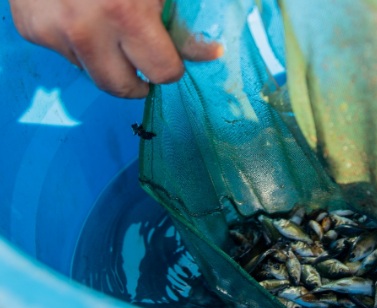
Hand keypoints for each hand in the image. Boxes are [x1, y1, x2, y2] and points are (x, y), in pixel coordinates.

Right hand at [9, 0, 222, 97]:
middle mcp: (86, 30)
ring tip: (110, 26)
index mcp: (126, 14)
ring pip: (91, 70)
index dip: (172, 68)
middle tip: (145, 63)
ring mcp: (52, 31)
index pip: (161, 72)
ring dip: (106, 59)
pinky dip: (77, 41)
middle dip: (138, 80)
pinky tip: (80, 12)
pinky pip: (64, 52)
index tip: (174, 62)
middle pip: (120, 87)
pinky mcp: (30, 28)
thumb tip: (209, 53)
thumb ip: (179, 18)